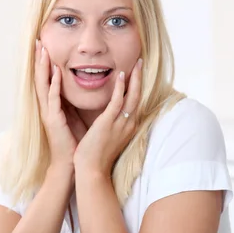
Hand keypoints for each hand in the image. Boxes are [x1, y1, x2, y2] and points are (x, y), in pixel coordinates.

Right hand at [34, 40, 85, 167]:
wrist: (71, 163)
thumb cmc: (74, 141)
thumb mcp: (73, 116)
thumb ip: (72, 102)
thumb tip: (78, 87)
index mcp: (52, 106)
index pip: (46, 79)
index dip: (44, 63)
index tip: (44, 45)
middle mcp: (47, 107)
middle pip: (41, 78)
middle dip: (40, 59)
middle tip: (39, 41)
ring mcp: (49, 113)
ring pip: (43, 86)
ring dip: (43, 68)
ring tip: (43, 51)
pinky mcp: (54, 121)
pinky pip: (53, 100)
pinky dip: (53, 85)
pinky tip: (55, 73)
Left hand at [73, 58, 141, 175]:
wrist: (92, 171)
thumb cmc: (96, 156)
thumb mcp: (108, 136)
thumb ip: (111, 124)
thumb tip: (108, 115)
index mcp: (127, 127)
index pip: (134, 103)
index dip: (137, 87)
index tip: (136, 73)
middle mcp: (128, 124)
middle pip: (138, 96)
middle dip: (140, 78)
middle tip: (141, 62)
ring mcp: (120, 124)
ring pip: (132, 97)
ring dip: (134, 78)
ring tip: (137, 63)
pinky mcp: (109, 124)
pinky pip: (117, 102)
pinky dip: (120, 88)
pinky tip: (121, 75)